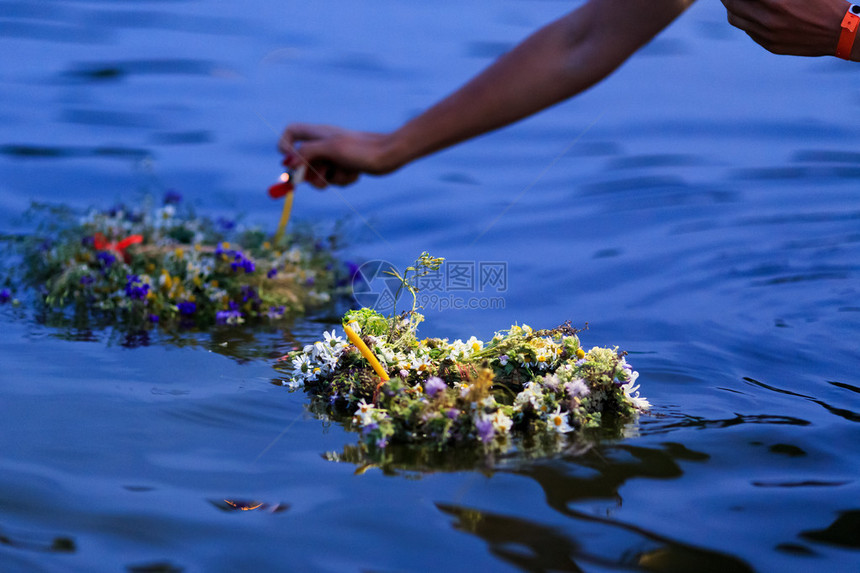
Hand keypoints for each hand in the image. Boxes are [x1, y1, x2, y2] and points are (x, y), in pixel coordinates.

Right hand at [278, 124, 398, 188]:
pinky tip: (356, 173)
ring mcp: (333, 156)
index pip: (291, 133)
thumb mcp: (330, 149)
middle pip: (302, 162)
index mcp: (317, 134)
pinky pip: (335, 180)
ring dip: (332, 178)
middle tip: (325, 175)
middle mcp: (323, 144)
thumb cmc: (360, 149)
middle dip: (312, 173)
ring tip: (345, 170)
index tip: (291, 162)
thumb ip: (307, 153)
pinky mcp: (344, 167)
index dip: (285, 146)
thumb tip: (289, 163)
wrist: (388, 155)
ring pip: (319, 175)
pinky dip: (344, 179)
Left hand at [720, 0, 846, 56]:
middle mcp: (768, 21)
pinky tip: (753, 14)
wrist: (841, 32)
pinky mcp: (770, 46)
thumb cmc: (825, 4)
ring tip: (736, 2)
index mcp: (776, 3)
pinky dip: (746, 21)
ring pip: (737, 20)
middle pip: (733, 6)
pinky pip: (749, 31)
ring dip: (733, 9)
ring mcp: (767, 36)